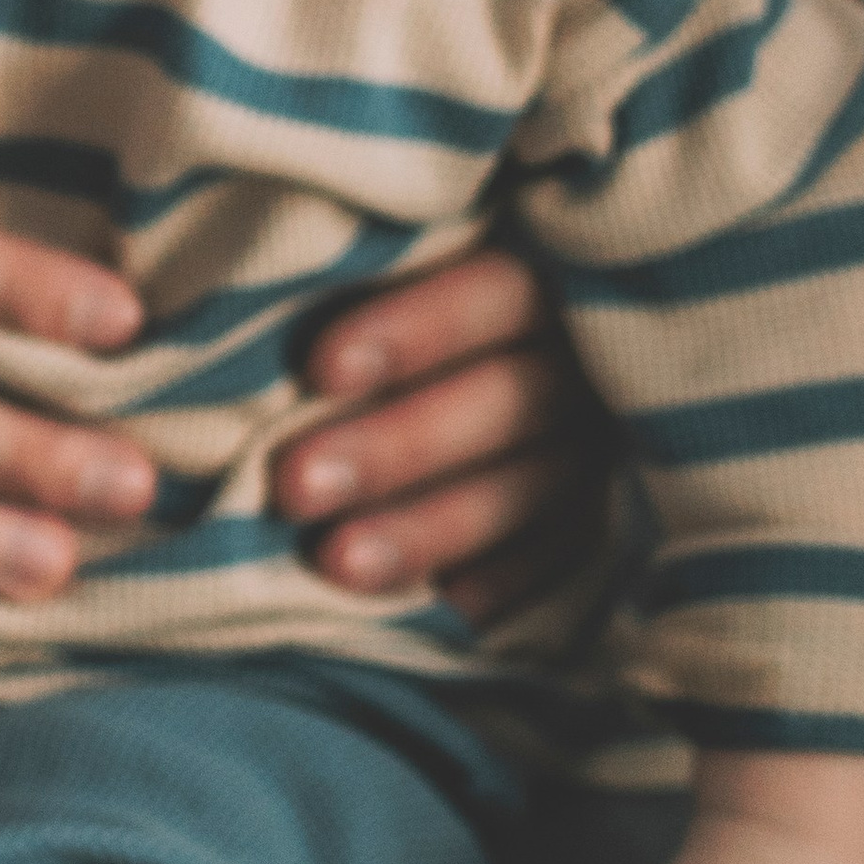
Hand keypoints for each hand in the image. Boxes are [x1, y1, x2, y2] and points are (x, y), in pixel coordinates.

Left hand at [276, 247, 602, 620]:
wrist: (593, 334)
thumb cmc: (427, 280)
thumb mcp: (424, 256)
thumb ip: (371, 265)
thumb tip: (246, 283)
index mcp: (555, 267)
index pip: (496, 293)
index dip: (416, 330)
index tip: (320, 370)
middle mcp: (591, 355)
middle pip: (507, 400)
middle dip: (398, 448)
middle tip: (295, 488)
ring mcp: (610, 435)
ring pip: (531, 488)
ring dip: (433, 529)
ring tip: (337, 565)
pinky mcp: (617, 504)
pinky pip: (570, 552)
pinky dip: (508, 581)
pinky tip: (444, 607)